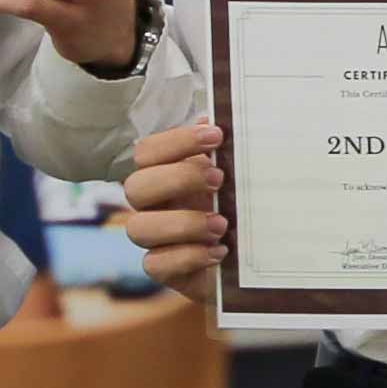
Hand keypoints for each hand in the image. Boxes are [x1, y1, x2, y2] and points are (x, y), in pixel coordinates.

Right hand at [118, 120, 226, 300]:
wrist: (251, 263)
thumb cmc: (239, 211)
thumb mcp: (237, 181)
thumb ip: (224, 153)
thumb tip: (213, 117)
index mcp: (165, 176)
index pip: (147, 152)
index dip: (176, 141)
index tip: (216, 136)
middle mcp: (153, 206)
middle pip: (135, 187)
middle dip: (178, 179)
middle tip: (219, 179)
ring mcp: (155, 240)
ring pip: (138, 228)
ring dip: (183, 223)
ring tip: (222, 224)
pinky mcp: (165, 270)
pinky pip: (155, 265)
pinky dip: (188, 256)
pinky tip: (219, 252)